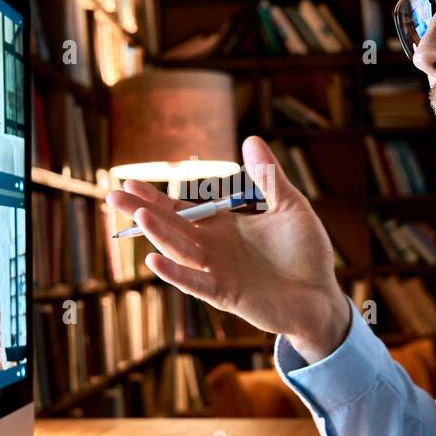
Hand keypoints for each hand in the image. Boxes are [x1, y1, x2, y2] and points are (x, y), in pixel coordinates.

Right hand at [105, 136, 349, 360]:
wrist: (322, 296)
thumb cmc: (305, 253)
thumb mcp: (290, 206)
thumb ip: (269, 177)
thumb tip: (251, 139)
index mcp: (224, 227)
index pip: (183, 209)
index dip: (157, 196)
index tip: (130, 182)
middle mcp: (214, 249)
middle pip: (172, 227)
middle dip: (143, 211)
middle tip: (112, 196)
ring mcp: (218, 272)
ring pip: (181, 251)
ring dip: (159, 234)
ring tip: (139, 215)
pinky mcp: (228, 294)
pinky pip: (197, 283)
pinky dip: (177, 273)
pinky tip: (154, 260)